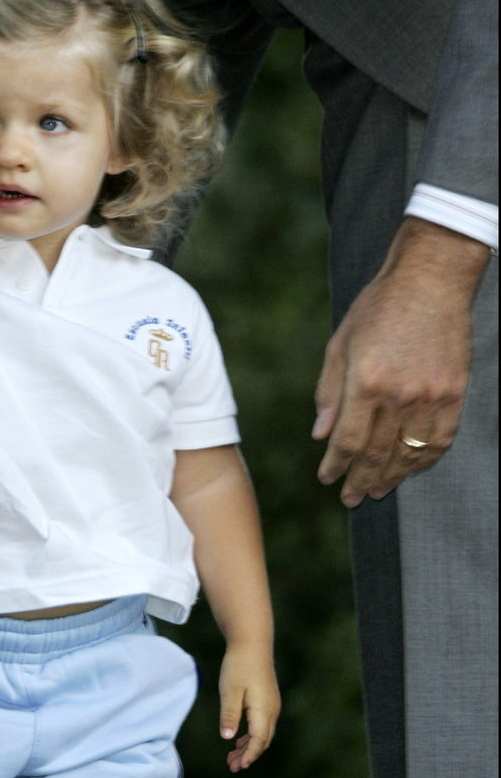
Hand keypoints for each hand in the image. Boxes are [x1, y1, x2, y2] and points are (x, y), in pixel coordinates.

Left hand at [218, 644, 279, 771]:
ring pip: (263, 734)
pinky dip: (251, 736)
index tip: (239, 767)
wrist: (252, 644)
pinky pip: (262, 725)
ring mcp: (272, 705)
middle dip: (248, 756)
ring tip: (232, 757)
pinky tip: (239, 739)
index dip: (249, 755)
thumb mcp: (230, 691)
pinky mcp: (268, 701)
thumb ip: (230, 715)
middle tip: (231, 767)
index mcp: (263, 710)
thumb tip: (228, 738)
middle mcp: (272, 710)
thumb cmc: (239, 665)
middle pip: (262, 741)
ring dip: (249, 747)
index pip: (258, 740)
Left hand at [313, 219, 486, 506]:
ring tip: (378, 490)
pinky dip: (425, 459)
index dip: (336, 465)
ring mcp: (432, 396)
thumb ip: (330, 393)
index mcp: (366, 383)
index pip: (348, 441)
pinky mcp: (455, 392)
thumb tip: (321, 435)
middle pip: (377, 454)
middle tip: (351, 499)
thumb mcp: (340, 345)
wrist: (431, 278)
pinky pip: (440, 439)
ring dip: (393, 477)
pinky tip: (412, 469)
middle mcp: (400, 395)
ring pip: (410, 453)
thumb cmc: (379, 307)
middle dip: (360, 480)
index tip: (327, 479)